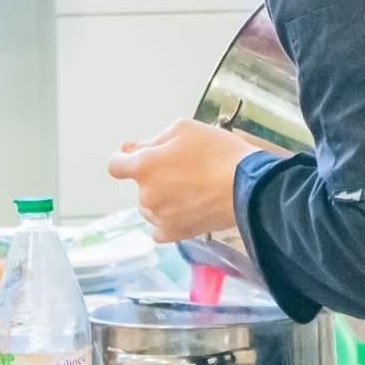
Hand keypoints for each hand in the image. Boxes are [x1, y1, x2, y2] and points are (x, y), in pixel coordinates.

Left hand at [107, 118, 256, 242]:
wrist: (248, 186)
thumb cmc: (218, 151)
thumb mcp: (185, 130)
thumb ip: (153, 140)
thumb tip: (130, 149)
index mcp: (144, 167)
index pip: (115, 165)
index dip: (125, 159)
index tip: (141, 157)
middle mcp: (146, 195)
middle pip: (139, 186)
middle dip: (153, 176)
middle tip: (183, 169)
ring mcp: (160, 218)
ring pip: (149, 206)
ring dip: (161, 198)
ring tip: (190, 189)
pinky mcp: (176, 234)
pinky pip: (159, 229)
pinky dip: (167, 220)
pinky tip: (185, 210)